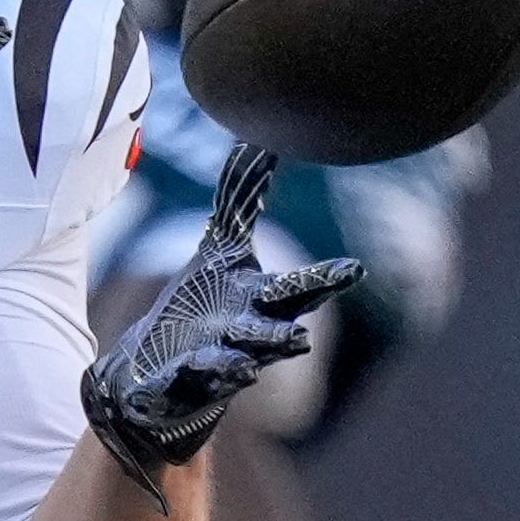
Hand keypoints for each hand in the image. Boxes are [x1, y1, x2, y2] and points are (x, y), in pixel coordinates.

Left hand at [80, 145, 364, 502]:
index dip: (326, 279)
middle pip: (272, 331)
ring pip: (238, 360)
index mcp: (260, 300)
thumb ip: (240, 198)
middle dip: (287, 333)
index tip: (354, 269)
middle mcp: (245, 333)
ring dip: (248, 359)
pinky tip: (206, 366)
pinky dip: (200, 373)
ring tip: (264, 360)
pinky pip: (193, 377)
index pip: (298, 288)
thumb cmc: (206, 303)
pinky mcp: (183, 379)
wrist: (164, 366)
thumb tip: (256, 141)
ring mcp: (216, 360)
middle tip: (305, 336)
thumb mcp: (221, 246)